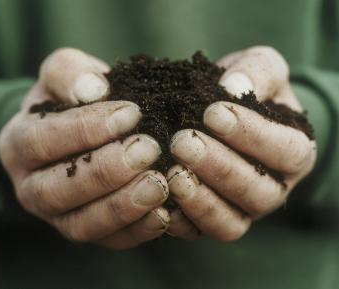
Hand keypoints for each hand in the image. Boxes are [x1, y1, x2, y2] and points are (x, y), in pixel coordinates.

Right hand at [0, 48, 168, 249]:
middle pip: (58, 190)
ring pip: (82, 224)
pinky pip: (108, 240)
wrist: (72, 133)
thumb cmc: (68, 101)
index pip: (43, 140)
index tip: (131, 113)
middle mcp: (31, 187)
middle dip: (105, 171)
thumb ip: (68, 73)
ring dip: (122, 207)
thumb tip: (92, 90)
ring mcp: (58, 215)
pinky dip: (136, 231)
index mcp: (19, 144)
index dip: (86, 129)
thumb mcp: (62, 76)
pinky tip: (163, 213)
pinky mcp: (87, 229)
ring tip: (159, 184)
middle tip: (147, 150)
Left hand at [166, 46, 316, 241]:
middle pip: (257, 192)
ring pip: (230, 223)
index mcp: (293, 152)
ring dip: (200, 200)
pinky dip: (178, 220)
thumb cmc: (244, 90)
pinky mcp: (211, 220)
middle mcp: (272, 188)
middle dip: (219, 167)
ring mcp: (242, 210)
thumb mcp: (259, 68)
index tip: (213, 113)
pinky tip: (158, 198)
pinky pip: (198, 232)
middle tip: (183, 142)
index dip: (251, 135)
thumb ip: (256, 71)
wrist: (220, 113)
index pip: (285, 151)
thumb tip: (233, 87)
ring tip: (171, 173)